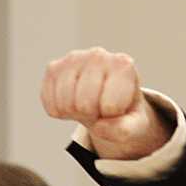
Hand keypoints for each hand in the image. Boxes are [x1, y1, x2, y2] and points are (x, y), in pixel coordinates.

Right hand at [42, 47, 171, 158]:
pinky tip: (73, 102)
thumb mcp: (135, 125)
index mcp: (123, 66)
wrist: (108, 98)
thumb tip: (99, 127)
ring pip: (65, 104)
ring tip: (88, 104)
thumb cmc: (124, 110)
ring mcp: (73, 58)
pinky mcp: (54, 68)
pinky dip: (60, 112)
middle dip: (92, 115)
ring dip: (75, 114)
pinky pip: (50, 104)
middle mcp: (98, 55)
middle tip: (100, 107)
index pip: (110, 107)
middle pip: (84, 105)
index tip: (117, 107)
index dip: (111, 116)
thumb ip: (124, 130)